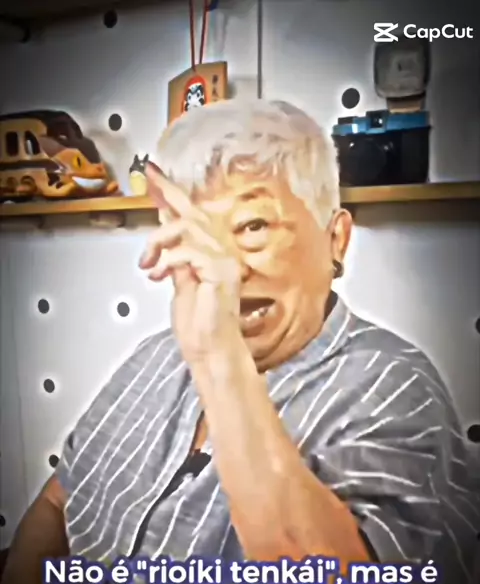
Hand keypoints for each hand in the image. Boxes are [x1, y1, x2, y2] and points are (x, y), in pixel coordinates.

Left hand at [139, 163, 241, 366]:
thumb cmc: (199, 328)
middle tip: (148, 184)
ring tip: (148, 264)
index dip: (174, 193)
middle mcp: (224, 253)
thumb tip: (165, 232)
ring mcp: (225, 261)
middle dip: (166, 200)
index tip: (154, 174)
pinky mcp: (221, 272)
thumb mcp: (179, 283)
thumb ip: (175, 256)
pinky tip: (158, 275)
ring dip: (158, 243)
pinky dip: (167, 261)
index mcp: (214, 254)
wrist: (209, 353)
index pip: (194, 216)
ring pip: (187, 229)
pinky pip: (188, 251)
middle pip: (191, 214)